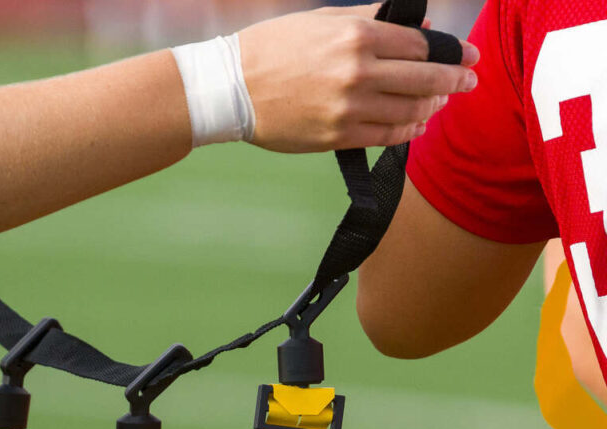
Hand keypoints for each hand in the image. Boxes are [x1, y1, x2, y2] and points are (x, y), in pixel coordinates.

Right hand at [238, 4, 479, 151]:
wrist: (230, 88)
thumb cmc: (272, 48)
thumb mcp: (321, 21)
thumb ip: (370, 20)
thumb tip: (414, 24)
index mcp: (356, 37)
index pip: (421, 44)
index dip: (451, 50)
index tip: (466, 54)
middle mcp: (358, 73)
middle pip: (426, 78)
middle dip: (456, 79)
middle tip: (469, 80)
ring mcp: (349, 108)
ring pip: (411, 111)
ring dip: (433, 106)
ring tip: (440, 102)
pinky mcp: (337, 136)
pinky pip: (387, 136)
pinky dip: (408, 130)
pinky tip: (417, 124)